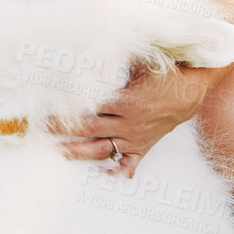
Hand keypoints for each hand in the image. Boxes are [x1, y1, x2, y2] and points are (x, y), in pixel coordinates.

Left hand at [58, 63, 215, 177]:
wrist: (191, 91)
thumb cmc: (163, 73)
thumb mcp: (140, 64)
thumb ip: (115, 65)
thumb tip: (86, 56)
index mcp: (127, 102)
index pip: (90, 107)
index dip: (69, 108)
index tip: (49, 108)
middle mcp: (130, 123)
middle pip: (89, 128)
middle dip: (64, 128)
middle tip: (42, 128)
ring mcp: (136, 138)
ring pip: (102, 149)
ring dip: (79, 153)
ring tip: (59, 153)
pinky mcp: (143, 147)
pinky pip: (129, 164)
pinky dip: (116, 173)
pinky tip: (101, 177)